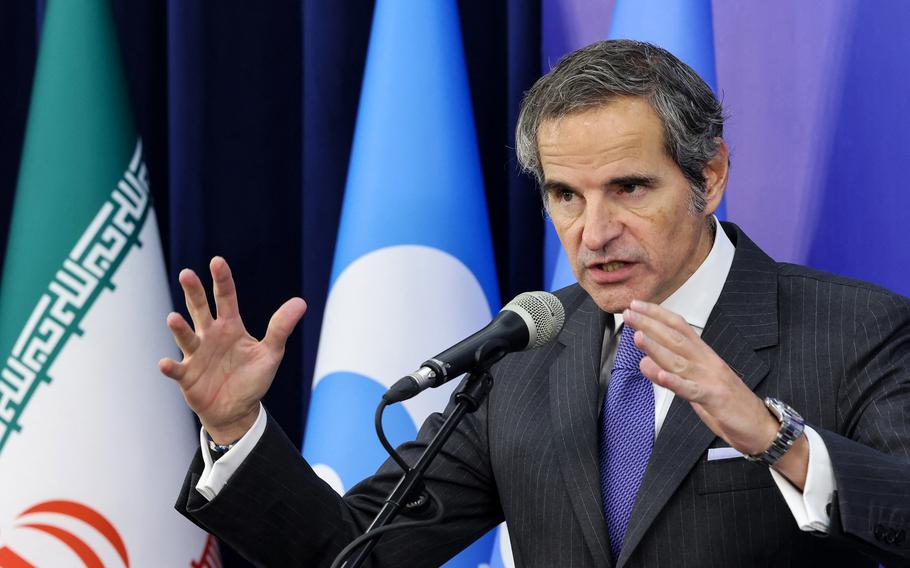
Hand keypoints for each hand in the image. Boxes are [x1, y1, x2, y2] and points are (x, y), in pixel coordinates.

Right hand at [158, 257, 306, 443]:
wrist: (237, 409)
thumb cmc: (252, 377)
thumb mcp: (270, 353)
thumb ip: (281, 328)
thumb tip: (301, 302)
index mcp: (230, 327)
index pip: (226, 298)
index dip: (222, 280)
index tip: (217, 261)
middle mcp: (210, 335)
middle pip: (200, 309)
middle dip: (194, 292)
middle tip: (187, 274)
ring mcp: (197, 354)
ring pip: (186, 336)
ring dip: (179, 328)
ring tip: (173, 318)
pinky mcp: (187, 376)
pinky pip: (177, 369)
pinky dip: (170, 367)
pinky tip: (165, 363)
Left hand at [624, 300, 807, 486]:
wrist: (762, 427)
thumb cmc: (730, 405)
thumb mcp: (698, 385)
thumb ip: (674, 373)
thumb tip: (647, 362)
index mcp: (705, 356)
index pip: (680, 328)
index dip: (658, 315)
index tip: (637, 305)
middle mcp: (707, 362)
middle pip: (676, 339)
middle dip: (651, 324)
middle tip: (630, 313)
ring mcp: (711, 380)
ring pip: (679, 360)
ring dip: (657, 348)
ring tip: (638, 336)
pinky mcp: (714, 399)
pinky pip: (690, 389)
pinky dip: (673, 381)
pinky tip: (658, 373)